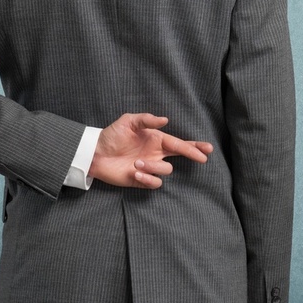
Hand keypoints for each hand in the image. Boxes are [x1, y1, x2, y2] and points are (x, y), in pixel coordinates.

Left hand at [89, 113, 212, 188]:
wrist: (95, 153)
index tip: (206, 149)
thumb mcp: (128, 121)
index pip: (179, 143)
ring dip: (153, 166)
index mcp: (156, 140)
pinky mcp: (141, 179)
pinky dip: (147, 178)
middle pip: (181, 155)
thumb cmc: (112, 135)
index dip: (194, 146)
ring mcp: (149, 167)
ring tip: (136, 163)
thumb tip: (165, 120)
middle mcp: (156, 154)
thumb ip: (147, 120)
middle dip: (192, 155)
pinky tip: (135, 172)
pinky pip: (154, 182)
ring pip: (165, 170)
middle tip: (201, 158)